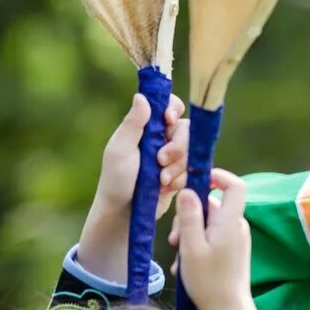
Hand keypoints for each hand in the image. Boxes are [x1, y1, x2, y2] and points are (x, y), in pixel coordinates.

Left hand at [92, 93, 188, 218]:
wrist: (124, 213)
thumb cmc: (116, 180)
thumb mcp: (120, 149)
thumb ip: (133, 123)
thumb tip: (141, 96)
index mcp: (147, 126)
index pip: (170, 106)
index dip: (174, 110)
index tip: (168, 120)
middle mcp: (162, 138)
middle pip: (186, 130)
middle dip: (177, 146)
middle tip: (160, 160)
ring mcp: (173, 157)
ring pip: (191, 152)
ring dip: (177, 167)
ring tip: (160, 180)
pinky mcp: (181, 174)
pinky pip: (193, 170)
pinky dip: (180, 179)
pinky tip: (164, 188)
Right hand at [173, 169, 261, 309]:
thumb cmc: (209, 282)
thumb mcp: (191, 248)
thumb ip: (189, 217)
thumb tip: (187, 190)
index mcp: (230, 222)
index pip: (235, 185)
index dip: (217, 177)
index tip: (196, 181)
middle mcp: (236, 226)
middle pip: (211, 205)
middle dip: (189, 217)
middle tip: (174, 240)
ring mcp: (235, 239)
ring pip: (207, 223)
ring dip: (188, 236)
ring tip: (179, 258)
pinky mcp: (231, 250)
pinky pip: (211, 238)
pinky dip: (196, 247)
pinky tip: (185, 266)